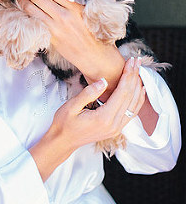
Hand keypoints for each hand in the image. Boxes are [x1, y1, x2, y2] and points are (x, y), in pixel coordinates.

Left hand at [18, 0, 124, 94]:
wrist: (95, 56)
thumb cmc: (98, 35)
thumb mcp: (100, 13)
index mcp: (76, 6)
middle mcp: (64, 14)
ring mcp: (55, 26)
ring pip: (31, 8)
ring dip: (22, 0)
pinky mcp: (49, 36)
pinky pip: (33, 21)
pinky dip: (25, 14)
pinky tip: (23, 11)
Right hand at [29, 57, 145, 179]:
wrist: (63, 141)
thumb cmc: (64, 123)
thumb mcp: (71, 106)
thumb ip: (88, 93)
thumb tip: (103, 81)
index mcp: (104, 118)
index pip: (122, 93)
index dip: (128, 75)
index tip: (131, 62)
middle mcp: (114, 124)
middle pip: (131, 97)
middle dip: (135, 77)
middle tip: (137, 61)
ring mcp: (117, 128)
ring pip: (135, 105)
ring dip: (138, 87)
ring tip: (139, 71)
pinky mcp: (116, 128)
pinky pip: (132, 112)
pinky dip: (138, 99)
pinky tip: (140, 90)